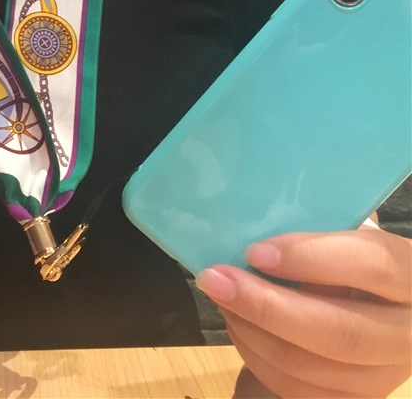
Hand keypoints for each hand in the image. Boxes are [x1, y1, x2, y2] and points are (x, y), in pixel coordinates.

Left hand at [196, 229, 411, 397]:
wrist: (368, 305)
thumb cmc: (344, 254)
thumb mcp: (342, 232)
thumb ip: (312, 229)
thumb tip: (248, 225)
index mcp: (409, 274)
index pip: (371, 265)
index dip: (310, 258)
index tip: (255, 251)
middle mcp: (408, 333)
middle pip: (338, 332)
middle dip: (265, 306)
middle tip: (215, 278)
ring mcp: (385, 376)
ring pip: (311, 367)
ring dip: (252, 331)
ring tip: (220, 297)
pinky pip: (298, 390)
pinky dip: (256, 357)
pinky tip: (238, 324)